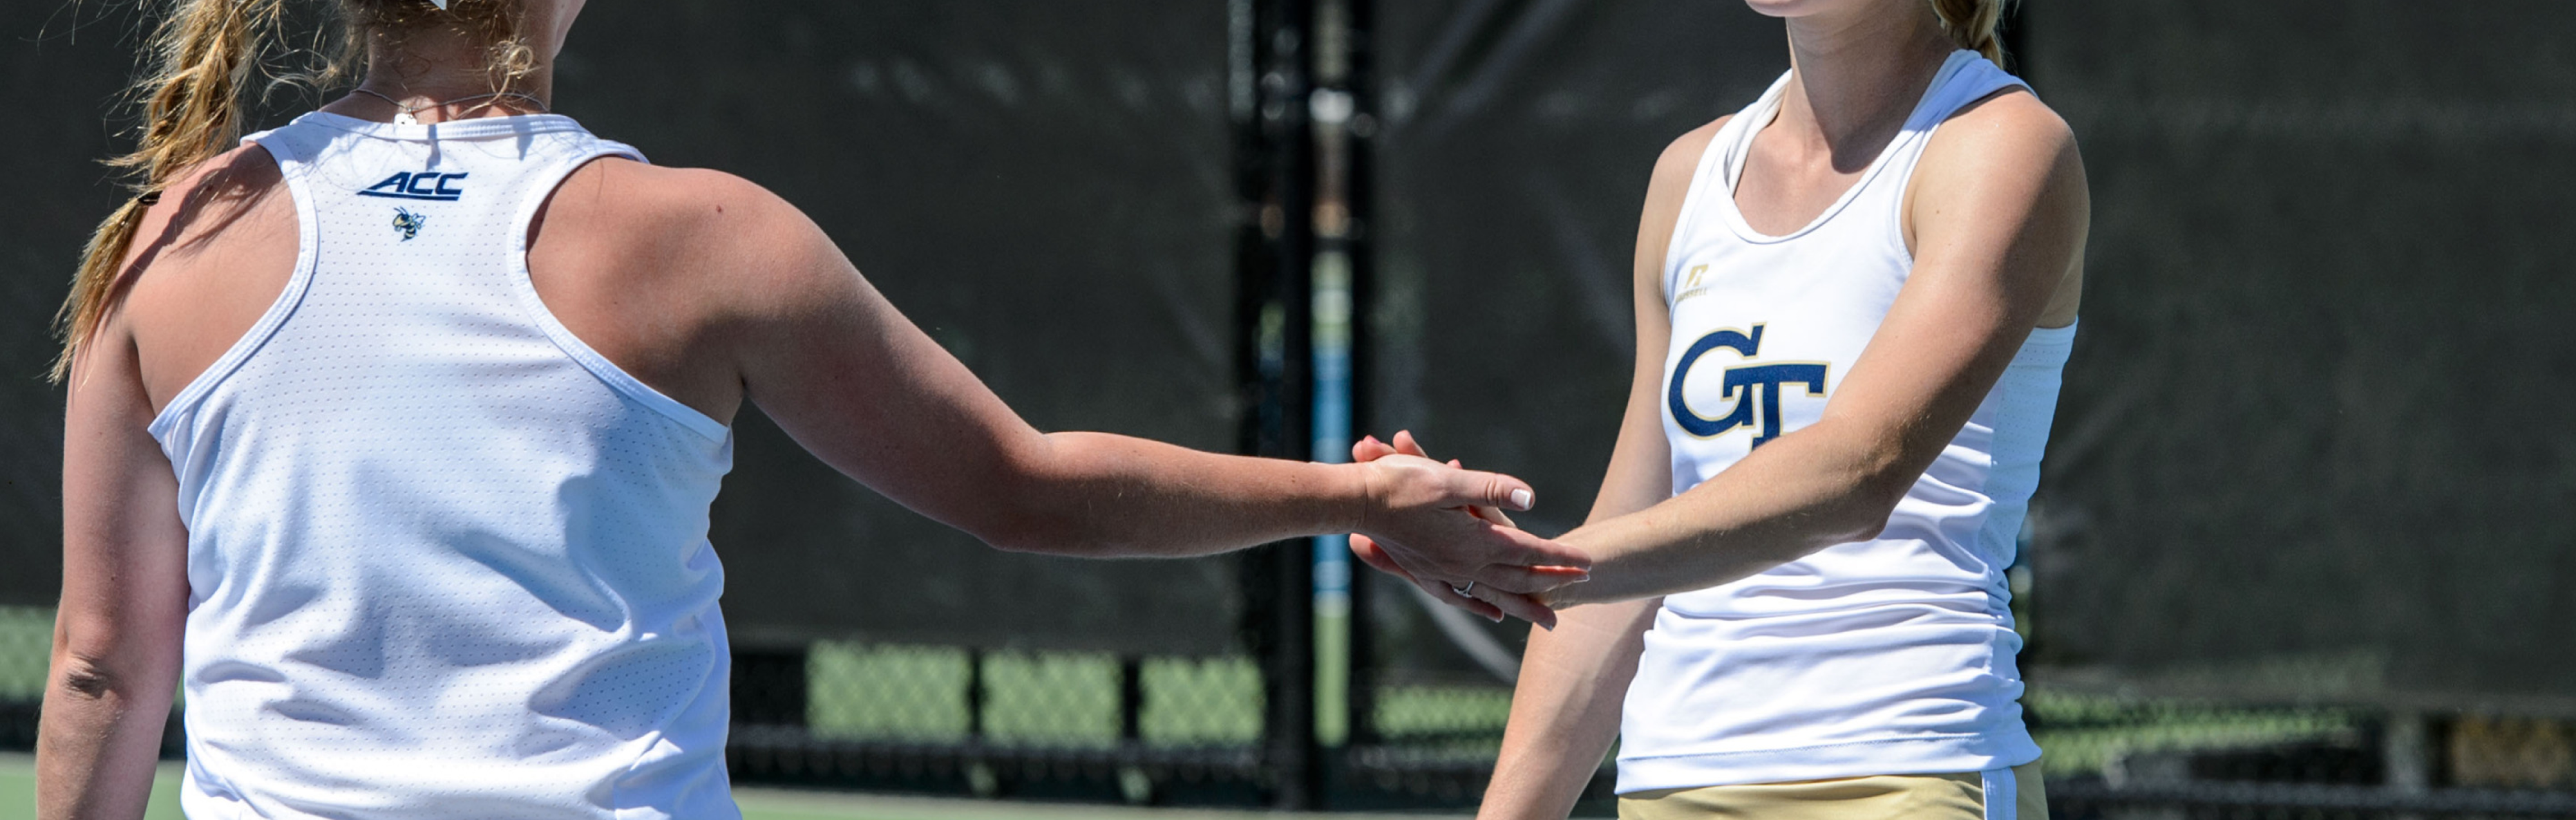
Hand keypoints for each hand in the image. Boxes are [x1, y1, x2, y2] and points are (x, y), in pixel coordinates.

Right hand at [1349, 430, 1588, 627]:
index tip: (1589, 563)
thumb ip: (1492, 489)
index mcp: (1474, 542)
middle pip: (1519, 579)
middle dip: (1553, 582)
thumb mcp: (1449, 480)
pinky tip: (1492, 614)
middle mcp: (1462, 564)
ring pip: (1494, 595)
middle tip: (1583, 585)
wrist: (1356, 503)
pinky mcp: (1425, 573)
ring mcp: (1443, 573)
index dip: (1561, 556)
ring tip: (1549, 618)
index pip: (1529, 552)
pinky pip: (1461, 597)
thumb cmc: (1400, 483)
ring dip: (1524, 604)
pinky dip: (1482, 606)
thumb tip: (1531, 499)